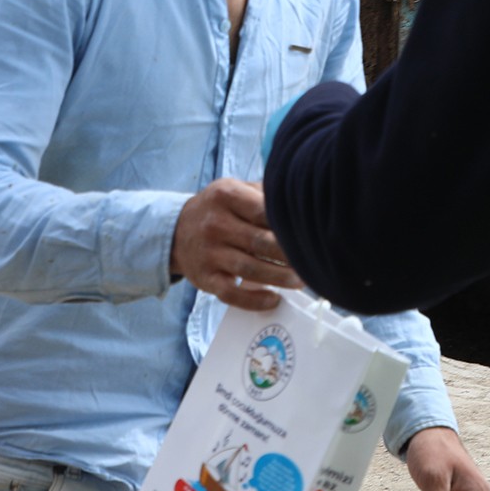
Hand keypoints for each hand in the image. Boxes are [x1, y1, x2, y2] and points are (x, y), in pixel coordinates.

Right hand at [169, 179, 299, 311]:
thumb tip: (301, 199)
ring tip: (301, 281)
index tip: (309, 233)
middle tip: (313, 260)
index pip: (263, 210)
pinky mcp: (205, 278)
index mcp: (225, 195)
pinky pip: (231, 294)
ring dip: (280, 278)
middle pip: (261, 241)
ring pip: (250, 269)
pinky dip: (254, 300)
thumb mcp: (235, 189)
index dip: (289, 224)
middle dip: (290, 254)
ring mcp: (209, 253)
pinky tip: (273, 299)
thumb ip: (264, 192)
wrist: (176, 231)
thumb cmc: (217, 210)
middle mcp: (215, 223)